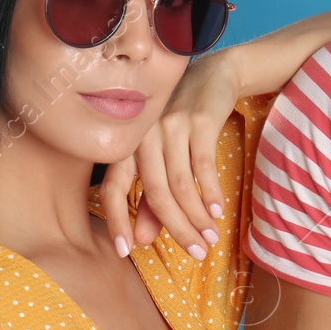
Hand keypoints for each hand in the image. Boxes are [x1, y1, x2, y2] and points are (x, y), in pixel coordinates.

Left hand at [98, 48, 241, 258]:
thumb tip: (142, 240)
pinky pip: (203, 165)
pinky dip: (211, 192)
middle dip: (176, 229)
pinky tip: (218, 211)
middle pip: (155, 193)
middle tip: (195, 253)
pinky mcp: (199, 120)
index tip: (124, 251)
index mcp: (128, 145)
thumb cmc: (184, 121)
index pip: (113, 187)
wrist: (214, 75)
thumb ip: (151, 200)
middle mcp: (143, 135)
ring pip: (180, 184)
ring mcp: (170, 126)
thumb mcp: (165, 157)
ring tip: (210, 238)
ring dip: (197, 217)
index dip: (116, 220)